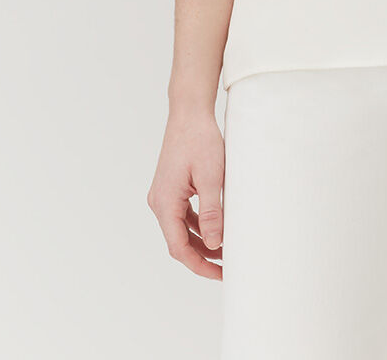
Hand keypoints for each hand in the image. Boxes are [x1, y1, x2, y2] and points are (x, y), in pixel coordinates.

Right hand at [147, 107, 224, 277]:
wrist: (189, 112)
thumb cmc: (200, 139)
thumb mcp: (212, 177)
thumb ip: (213, 212)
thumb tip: (216, 244)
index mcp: (165, 203)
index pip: (179, 247)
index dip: (199, 265)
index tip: (220, 274)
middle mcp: (159, 202)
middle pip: (179, 241)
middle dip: (202, 256)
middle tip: (226, 266)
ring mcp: (164, 194)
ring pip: (181, 229)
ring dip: (202, 241)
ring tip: (226, 250)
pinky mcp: (171, 187)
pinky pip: (183, 215)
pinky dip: (198, 225)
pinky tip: (216, 227)